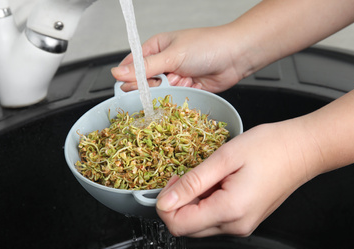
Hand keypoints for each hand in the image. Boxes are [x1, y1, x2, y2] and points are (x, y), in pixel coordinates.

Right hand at [111, 26, 249, 92]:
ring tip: (181, 81)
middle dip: (150, 86)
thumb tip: (118, 73)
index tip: (129, 86)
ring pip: (159, 91)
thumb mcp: (172, 55)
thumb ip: (145, 67)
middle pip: (145, 81)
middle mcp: (164, 62)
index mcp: (156, 47)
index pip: (133, 64)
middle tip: (160, 84)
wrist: (236, 56)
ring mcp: (175, 76)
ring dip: (167, 90)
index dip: (129, 77)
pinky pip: (174, 98)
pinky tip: (185, 90)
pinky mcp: (186, 89)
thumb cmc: (207, 46)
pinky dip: (178, 96)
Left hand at [156, 119, 319, 236]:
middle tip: (187, 175)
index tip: (173, 181)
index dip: (165, 204)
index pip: (178, 225)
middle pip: (187, 228)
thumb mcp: (224, 158)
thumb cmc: (269, 148)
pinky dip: (206, 202)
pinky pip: (214, 219)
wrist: (302, 150)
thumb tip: (165, 201)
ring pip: (199, 224)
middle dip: (178, 203)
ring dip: (192, 202)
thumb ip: (192, 183)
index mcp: (229, 211)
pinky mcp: (245, 220)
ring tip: (206, 176)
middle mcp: (236, 226)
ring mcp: (242, 226)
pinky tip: (216, 182)